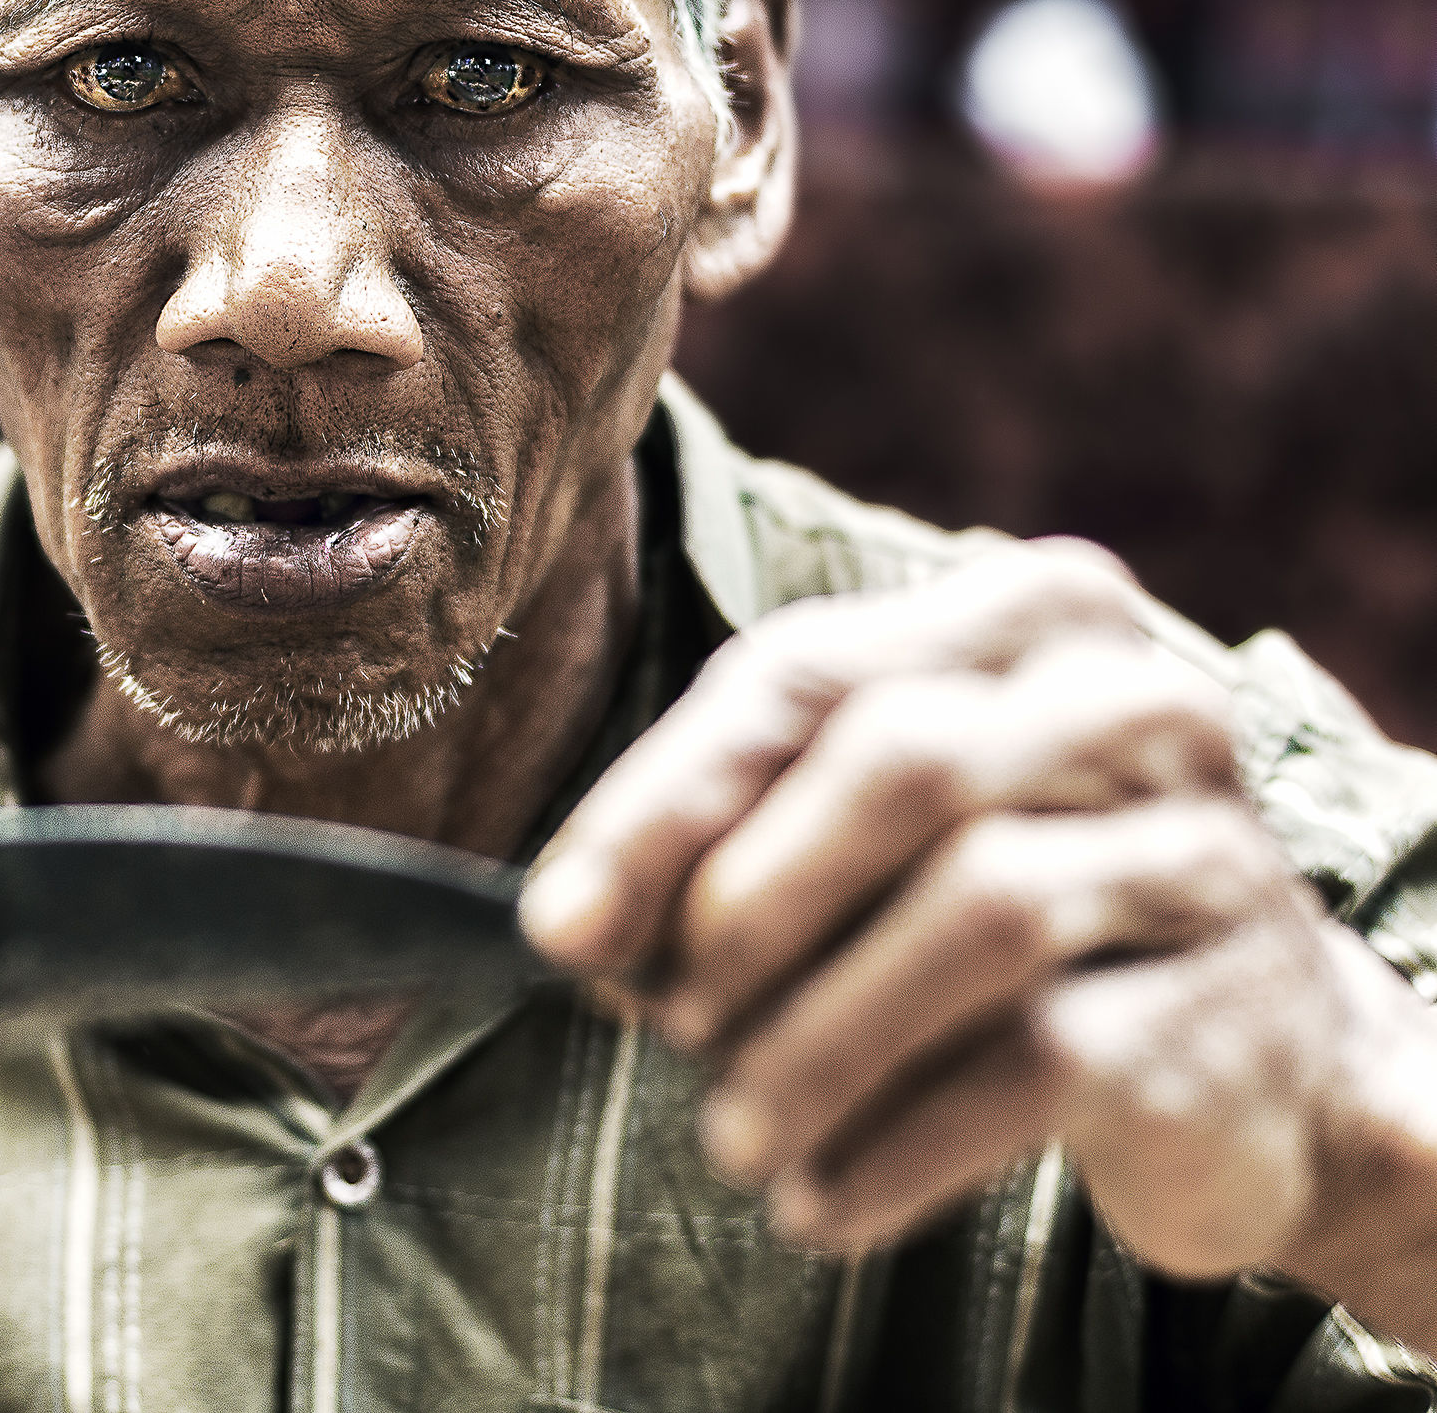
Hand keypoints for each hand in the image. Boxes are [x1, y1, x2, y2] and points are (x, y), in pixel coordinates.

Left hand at [520, 544, 1401, 1282]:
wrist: (1257, 1059)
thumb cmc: (1013, 920)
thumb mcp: (872, 844)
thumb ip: (732, 849)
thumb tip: (571, 929)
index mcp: (1024, 615)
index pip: (804, 674)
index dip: (664, 805)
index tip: (559, 932)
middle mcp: (1132, 697)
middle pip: (898, 762)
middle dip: (745, 911)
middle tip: (664, 1029)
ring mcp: (1203, 840)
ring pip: (975, 912)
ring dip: (813, 1046)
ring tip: (733, 1140)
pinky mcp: (1235, 995)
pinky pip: (1038, 1059)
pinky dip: (897, 1144)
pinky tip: (822, 1200)